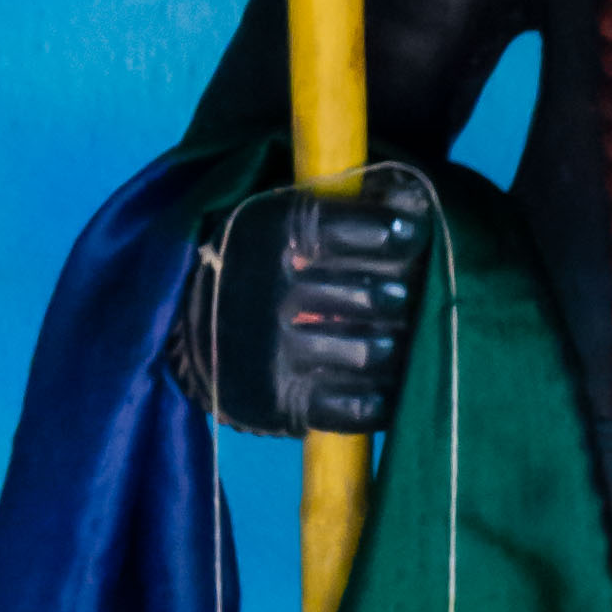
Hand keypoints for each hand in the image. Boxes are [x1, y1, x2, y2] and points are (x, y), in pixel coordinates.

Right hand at [168, 176, 429, 436]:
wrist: (194, 321)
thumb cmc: (268, 257)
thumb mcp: (291, 215)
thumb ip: (354, 206)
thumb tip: (418, 203)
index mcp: (276, 232)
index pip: (361, 230)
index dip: (399, 234)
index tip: (411, 237)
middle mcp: (271, 290)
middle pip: (375, 296)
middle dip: (402, 297)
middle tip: (402, 297)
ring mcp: (273, 350)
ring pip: (370, 353)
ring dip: (397, 347)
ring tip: (395, 339)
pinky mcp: (278, 401)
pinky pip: (353, 408)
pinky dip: (383, 399)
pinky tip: (389, 386)